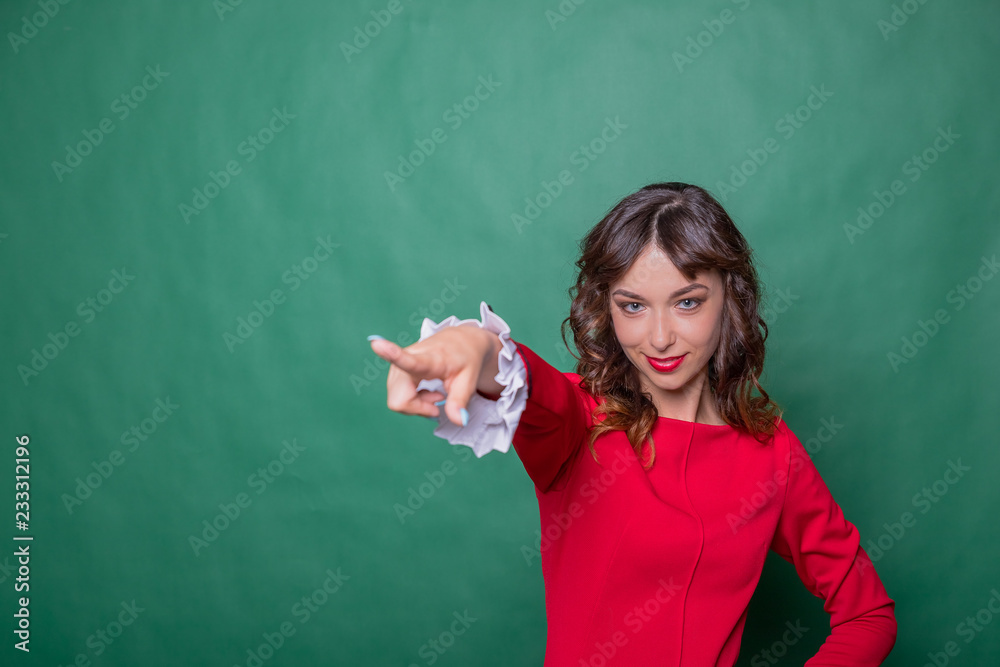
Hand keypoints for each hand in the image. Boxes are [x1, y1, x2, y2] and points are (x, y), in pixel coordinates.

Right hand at [368, 325, 501, 426]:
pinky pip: (397, 397)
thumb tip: (459, 421)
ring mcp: (399, 364)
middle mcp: (408, 358)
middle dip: (418, 408)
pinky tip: (425, 392)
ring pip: (397, 400)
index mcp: (429, 358)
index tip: (376, 344)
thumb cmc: (465, 359)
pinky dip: (412, 401)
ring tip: (435, 394)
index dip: (391, 354)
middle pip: (399, 399)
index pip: (408, 360)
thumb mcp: (469, 380)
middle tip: (439, 401)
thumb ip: (460, 401)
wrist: (460, 342)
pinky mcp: (396, 369)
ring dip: (416, 404)